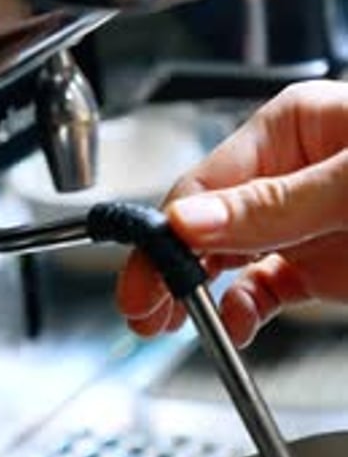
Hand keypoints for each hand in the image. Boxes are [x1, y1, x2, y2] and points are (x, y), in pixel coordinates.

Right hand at [116, 80, 347, 346]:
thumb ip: (271, 205)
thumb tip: (190, 219)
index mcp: (289, 130)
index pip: (203, 185)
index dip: (166, 234)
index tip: (145, 275)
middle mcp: (287, 176)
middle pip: (203, 225)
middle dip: (167, 269)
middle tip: (141, 309)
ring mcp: (299, 224)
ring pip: (224, 261)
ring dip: (193, 294)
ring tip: (166, 324)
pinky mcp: (316, 266)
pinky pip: (263, 290)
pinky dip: (242, 313)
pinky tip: (232, 326)